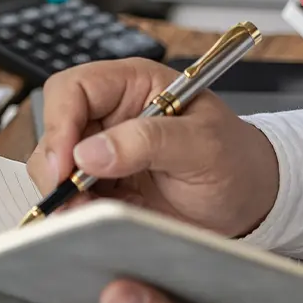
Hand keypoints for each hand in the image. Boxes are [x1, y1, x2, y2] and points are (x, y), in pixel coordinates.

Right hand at [27, 58, 279, 237]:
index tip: (67, 161)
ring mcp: (101, 151)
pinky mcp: (100, 184)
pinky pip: (66, 193)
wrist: (251, 203)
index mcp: (133, 86)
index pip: (73, 89)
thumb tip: (89, 153)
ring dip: (60, 189)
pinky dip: (70, 208)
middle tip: (69, 192)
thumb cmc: (236, 162)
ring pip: (52, 164)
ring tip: (85, 209)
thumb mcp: (203, 147)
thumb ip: (148, 142)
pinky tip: (89, 216)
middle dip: (55, 163)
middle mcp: (109, 115)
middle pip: (54, 128)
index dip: (60, 121)